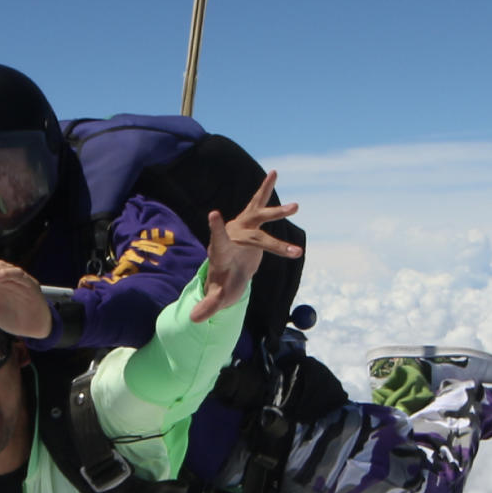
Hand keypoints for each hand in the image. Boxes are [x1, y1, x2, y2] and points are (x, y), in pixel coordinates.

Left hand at [190, 170, 301, 322]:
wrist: (226, 271)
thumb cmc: (223, 284)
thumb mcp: (217, 297)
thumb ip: (208, 305)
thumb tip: (194, 320)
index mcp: (222, 252)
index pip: (219, 241)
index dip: (216, 229)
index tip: (214, 214)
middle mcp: (232, 235)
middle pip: (253, 237)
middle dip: (273, 245)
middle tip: (294, 252)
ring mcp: (241, 227)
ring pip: (259, 216)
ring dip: (277, 212)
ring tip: (296, 206)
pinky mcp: (251, 223)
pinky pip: (260, 203)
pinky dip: (266, 189)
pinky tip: (274, 172)